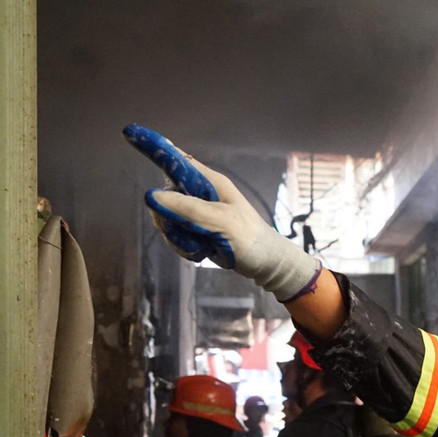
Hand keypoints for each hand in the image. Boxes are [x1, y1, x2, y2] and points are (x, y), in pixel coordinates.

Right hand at [124, 124, 321, 302]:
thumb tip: (152, 196)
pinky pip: (175, 234)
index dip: (154, 148)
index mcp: (210, 182)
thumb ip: (188, 209)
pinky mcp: (196, 228)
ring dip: (178, 236)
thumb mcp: (221, 222)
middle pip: (163, 196)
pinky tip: (201, 252)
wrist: (266, 263)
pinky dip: (183, 246)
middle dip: (167, 217)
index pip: (176, 160)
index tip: (130, 132)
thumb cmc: (249, 239)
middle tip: (187, 231)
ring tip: (203, 244)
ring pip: (166, 218)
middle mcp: (201, 193)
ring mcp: (197, 211)